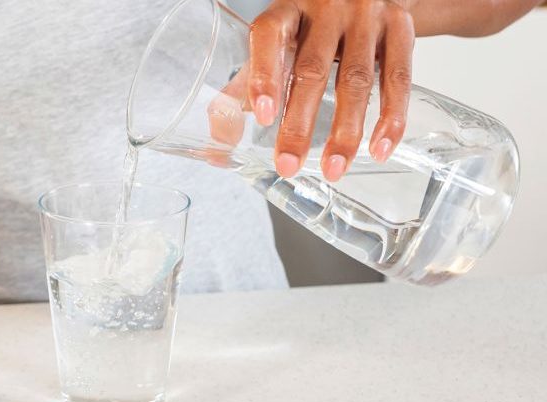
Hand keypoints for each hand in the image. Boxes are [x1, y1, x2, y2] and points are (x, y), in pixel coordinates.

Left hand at [249, 0, 414, 180]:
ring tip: (334, 168)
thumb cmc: (311, 22)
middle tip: (288, 164)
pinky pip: (398, 78)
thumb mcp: (277, 42)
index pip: (268, 37)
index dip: (264, 76)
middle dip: (299, 123)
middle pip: (311, 69)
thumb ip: (245, 86)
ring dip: (345, 131)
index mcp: (286, 8)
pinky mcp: (400, 28)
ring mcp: (366, 16)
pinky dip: (390, 117)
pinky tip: (380, 147)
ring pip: (355, 79)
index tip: (263, 116)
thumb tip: (218, 146)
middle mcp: (326, 8)